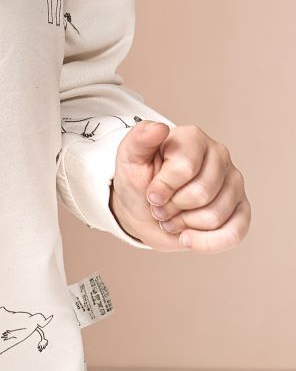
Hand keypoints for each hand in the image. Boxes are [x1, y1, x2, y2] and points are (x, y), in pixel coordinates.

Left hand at [109, 121, 250, 252]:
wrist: (144, 210)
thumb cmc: (138, 181)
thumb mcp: (129, 159)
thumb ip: (139, 140)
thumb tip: (159, 128)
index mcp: (193, 138)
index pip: (185, 168)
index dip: (163, 188)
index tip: (151, 193)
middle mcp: (219, 156)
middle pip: (201, 194)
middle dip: (173, 208)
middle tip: (161, 206)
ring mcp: (234, 182)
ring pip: (215, 216)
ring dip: (185, 225)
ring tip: (173, 216)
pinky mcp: (241, 209)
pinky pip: (235, 233)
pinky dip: (206, 243)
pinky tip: (189, 238)